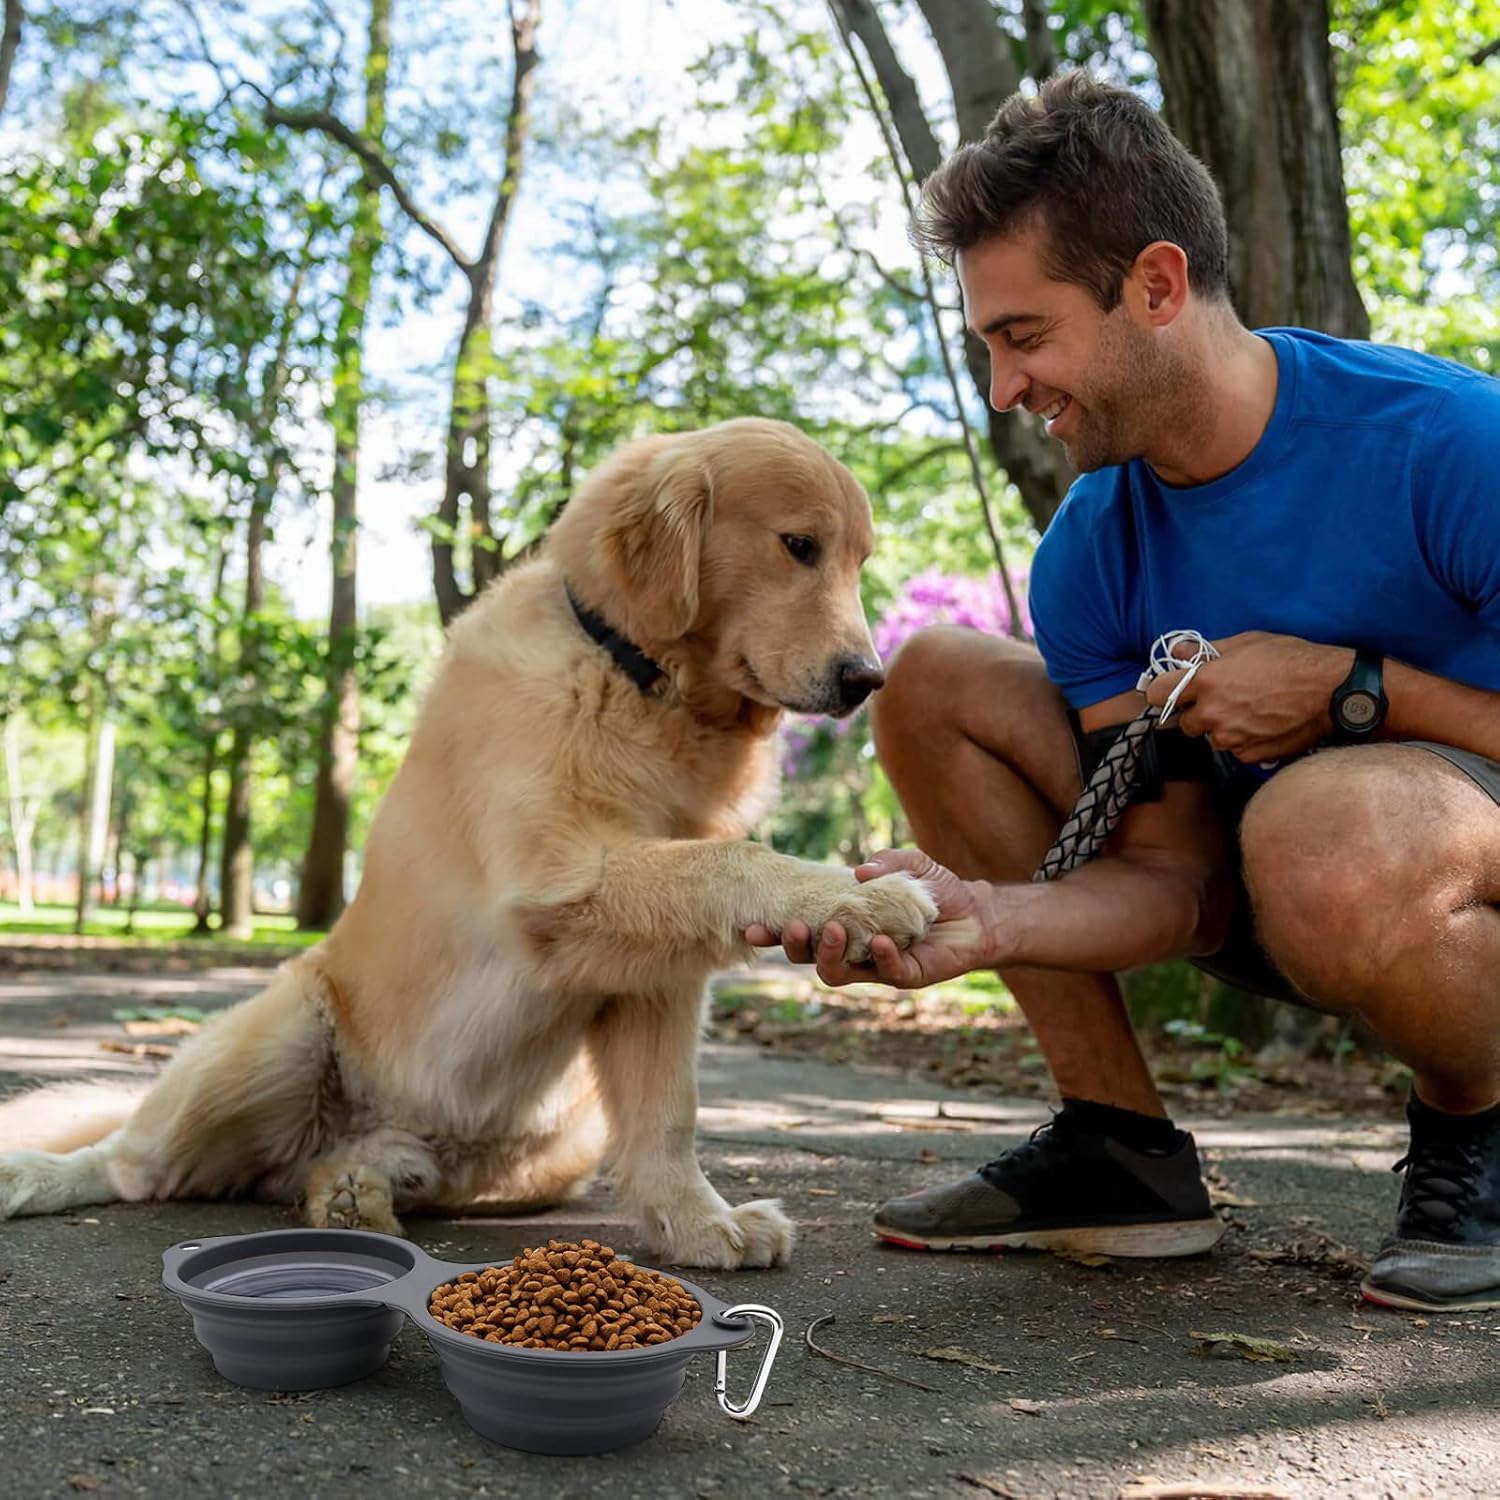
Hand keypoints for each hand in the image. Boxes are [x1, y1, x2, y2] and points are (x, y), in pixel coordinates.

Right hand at [743, 849, 993, 988]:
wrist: (975, 914)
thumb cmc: (933, 889)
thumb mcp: (910, 863)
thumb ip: (886, 860)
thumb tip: (860, 871)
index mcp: (841, 921)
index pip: (799, 929)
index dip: (772, 932)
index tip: (751, 925)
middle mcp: (850, 947)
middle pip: (806, 956)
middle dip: (792, 945)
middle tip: (790, 926)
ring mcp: (873, 965)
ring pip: (835, 972)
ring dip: (827, 954)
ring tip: (831, 930)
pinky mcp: (903, 975)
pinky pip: (883, 972)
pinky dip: (880, 957)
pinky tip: (881, 941)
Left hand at [1143, 631, 1350, 761]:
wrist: (1332, 690)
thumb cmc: (1292, 659)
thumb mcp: (1246, 642)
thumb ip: (1206, 651)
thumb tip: (1178, 651)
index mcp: (1205, 681)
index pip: (1156, 693)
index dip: (1162, 691)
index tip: (1171, 690)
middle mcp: (1212, 713)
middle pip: (1184, 722)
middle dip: (1198, 712)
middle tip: (1222, 700)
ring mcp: (1230, 737)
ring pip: (1211, 737)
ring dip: (1222, 728)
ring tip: (1250, 711)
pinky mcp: (1249, 754)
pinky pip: (1235, 750)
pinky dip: (1244, 741)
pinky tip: (1263, 724)